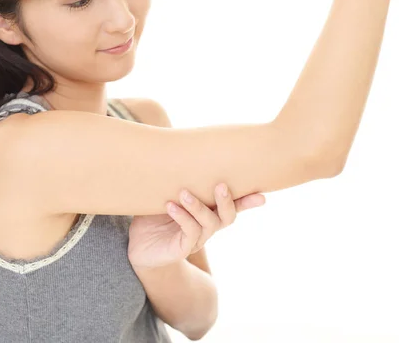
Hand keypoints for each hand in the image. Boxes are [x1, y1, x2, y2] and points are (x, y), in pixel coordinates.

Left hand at [128, 183, 265, 268]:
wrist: (136, 245)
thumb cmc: (153, 216)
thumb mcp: (165, 194)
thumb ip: (176, 179)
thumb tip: (178, 149)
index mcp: (207, 213)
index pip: (232, 206)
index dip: (247, 201)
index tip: (262, 194)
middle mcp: (206, 227)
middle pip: (228, 217)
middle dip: (227, 201)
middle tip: (220, 185)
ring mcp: (196, 239)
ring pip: (209, 223)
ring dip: (198, 206)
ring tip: (183, 193)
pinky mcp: (183, 249)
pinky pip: (189, 232)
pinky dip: (182, 217)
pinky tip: (170, 206)